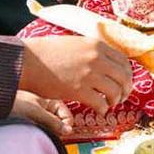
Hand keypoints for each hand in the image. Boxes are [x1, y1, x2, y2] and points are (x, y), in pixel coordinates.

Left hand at [10, 91, 73, 135]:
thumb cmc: (12, 103)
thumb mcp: (36, 112)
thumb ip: (53, 121)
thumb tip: (68, 131)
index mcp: (52, 103)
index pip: (68, 117)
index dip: (66, 126)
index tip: (62, 134)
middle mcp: (47, 112)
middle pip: (60, 126)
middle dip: (56, 132)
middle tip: (50, 136)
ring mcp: (39, 120)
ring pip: (50, 131)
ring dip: (47, 134)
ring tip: (37, 134)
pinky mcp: (30, 128)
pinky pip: (40, 134)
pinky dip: (38, 136)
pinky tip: (32, 136)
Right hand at [19, 35, 133, 114]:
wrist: (25, 61)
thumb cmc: (46, 53)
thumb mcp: (75, 44)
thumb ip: (93, 51)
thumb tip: (108, 63)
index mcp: (97, 45)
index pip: (124, 62)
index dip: (127, 74)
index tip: (124, 82)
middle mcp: (96, 58)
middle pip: (124, 77)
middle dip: (126, 89)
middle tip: (122, 97)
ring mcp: (88, 74)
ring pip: (115, 91)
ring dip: (116, 100)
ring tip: (110, 104)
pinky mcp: (78, 90)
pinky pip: (100, 103)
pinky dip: (103, 108)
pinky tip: (99, 110)